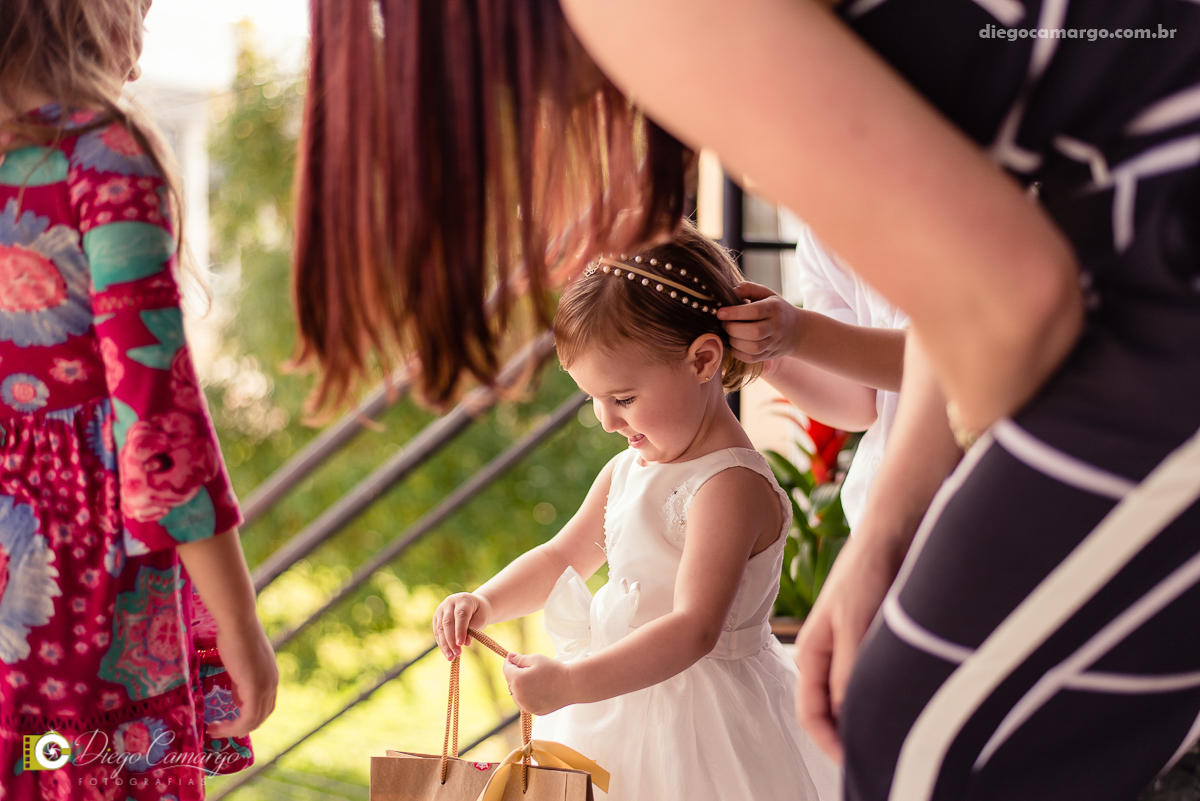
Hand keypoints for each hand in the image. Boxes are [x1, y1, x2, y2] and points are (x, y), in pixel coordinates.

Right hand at [209, 618, 278, 737]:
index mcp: (270, 676)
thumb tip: (238, 701)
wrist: (237, 622)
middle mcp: (273, 683)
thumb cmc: (234, 635)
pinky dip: (232, 728)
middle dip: (239, 726)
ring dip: (233, 730)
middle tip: (218, 729)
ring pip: (254, 721)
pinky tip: (215, 727)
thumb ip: (241, 682)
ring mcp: (266, 686)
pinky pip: (247, 719)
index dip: (246, 716)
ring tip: (213, 730)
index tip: (225, 720)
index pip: (264, 705)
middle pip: (261, 716)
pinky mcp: (256, 689)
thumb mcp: (239, 664)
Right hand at [433, 593, 492, 659]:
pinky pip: (437, 632)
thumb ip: (474, 629)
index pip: (461, 615)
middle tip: (457, 653)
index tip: (461, 644)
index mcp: (463, 599)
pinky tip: (447, 653)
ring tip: (451, 657)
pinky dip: (441, 643)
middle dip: (451, 640)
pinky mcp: (436, 617)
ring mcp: (441, 609)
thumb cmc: (479, 612)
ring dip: (445, 644)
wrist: (473, 605)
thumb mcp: (481, 618)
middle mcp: (450, 602)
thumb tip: (465, 643)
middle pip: (448, 622)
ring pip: (440, 628)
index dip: (460, 630)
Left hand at [502, 652, 574, 714]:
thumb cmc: (554, 670)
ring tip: (536, 680)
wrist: (571, 685)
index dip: (510, 662)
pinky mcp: (533, 711)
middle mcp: (519, 695)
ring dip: (521, 686)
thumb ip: (519, 659)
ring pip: (516, 693)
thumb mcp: (536, 659)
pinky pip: (525, 702)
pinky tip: (540, 689)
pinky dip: (528, 696)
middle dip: (516, 674)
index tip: (514, 658)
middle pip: (511, 682)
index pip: (506, 669)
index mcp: (518, 680)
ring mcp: (526, 705)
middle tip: (531, 669)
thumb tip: (509, 657)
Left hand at [716, 282, 801, 362]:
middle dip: (733, 328)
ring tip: (729, 333)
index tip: (720, 313)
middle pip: (754, 332)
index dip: (735, 313)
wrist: (796, 329)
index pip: (755, 311)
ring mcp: (773, 343)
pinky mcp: (768, 355)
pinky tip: (734, 344)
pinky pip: (751, 358)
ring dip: (734, 341)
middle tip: (724, 324)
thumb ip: (748, 289)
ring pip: (752, 347)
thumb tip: (732, 290)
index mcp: (774, 308)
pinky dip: (738, 353)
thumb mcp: (766, 293)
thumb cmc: (774, 308)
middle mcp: (776, 326)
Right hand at [794, 535, 902, 761]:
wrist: (893, 534)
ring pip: (856, 699)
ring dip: (871, 717)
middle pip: (832, 712)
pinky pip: (877, 682)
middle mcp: (829, 657)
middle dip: (851, 737)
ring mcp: (852, 652)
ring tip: (899, 734)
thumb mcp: (854, 625)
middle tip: (884, 756)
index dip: (830, 743)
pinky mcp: (877, 645)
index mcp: (811, 654)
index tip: (857, 763)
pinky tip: (910, 706)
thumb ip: (848, 672)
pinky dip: (888, 698)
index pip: (811, 714)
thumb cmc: (866, 573)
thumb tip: (848, 718)